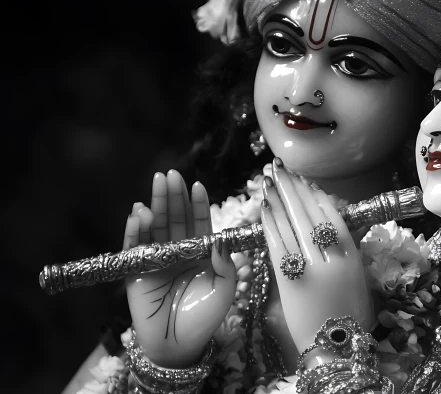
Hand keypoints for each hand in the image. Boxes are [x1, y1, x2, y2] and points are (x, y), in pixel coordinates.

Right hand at [124, 170, 236, 367]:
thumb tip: (219, 238)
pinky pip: (134, 247)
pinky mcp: (136, 271)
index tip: (197, 185)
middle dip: (173, 196)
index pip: (199, 223)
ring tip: (156, 186)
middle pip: (175, 219)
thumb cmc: (205, 317)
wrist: (179, 345)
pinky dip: (135, 230)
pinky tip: (138, 213)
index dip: (198, 205)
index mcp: (201, 253)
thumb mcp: (225, 288)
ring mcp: (156, 260)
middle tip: (171, 174)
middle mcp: (178, 252)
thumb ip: (225, 262)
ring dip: (154, 206)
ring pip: (155, 227)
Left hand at [261, 158, 373, 352]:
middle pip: (310, 215)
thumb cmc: (348, 313)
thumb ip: (344, 250)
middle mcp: (333, 259)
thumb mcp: (356, 277)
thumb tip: (328, 222)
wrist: (335, 345)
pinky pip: (279, 246)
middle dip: (293, 189)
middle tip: (279, 169)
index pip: (331, 216)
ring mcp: (312, 269)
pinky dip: (270, 225)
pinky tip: (264, 209)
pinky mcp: (291, 281)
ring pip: (293, 226)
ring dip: (279, 201)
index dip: (314, 195)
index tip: (303, 180)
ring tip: (268, 181)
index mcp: (352, 256)